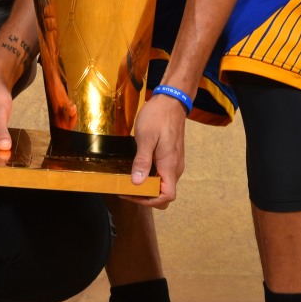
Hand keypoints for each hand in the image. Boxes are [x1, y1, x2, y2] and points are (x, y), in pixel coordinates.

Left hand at [120, 94, 186, 208]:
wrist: (171, 101)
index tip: (132, 193)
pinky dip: (150, 177)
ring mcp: (174, 162)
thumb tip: (137, 183)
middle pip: (164, 193)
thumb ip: (142, 161)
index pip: (167, 196)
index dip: (150, 200)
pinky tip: (137, 169)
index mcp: (170, 165)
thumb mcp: (146, 137)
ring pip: (163, 184)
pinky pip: (162, 174)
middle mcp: (175, 167)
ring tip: (127, 180)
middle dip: (145, 196)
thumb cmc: (158, 116)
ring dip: (147, 186)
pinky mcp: (171, 157)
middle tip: (126, 189)